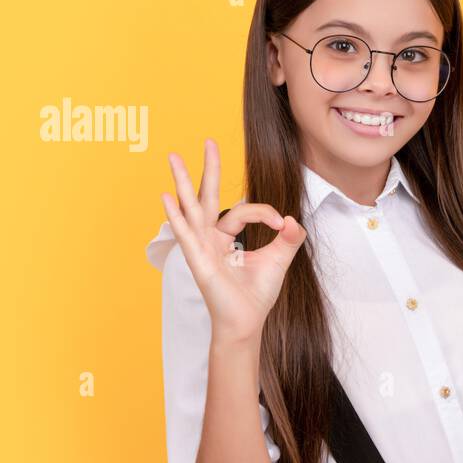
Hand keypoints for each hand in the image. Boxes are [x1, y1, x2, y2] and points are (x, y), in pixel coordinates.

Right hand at [160, 138, 307, 343]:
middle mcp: (210, 237)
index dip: (266, 213)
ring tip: (174, 157)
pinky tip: (167, 198)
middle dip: (209, 169)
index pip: (243, 210)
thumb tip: (295, 220)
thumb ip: (288, 239)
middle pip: (208, 196)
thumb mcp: (278, 260)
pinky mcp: (198, 260)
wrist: (247, 322)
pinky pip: (186, 234)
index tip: (283, 225)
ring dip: (183, 182)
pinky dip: (177, 217)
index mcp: (226, 236)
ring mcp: (201, 247)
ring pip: (192, 208)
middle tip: (208, 140)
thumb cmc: (256, 294)